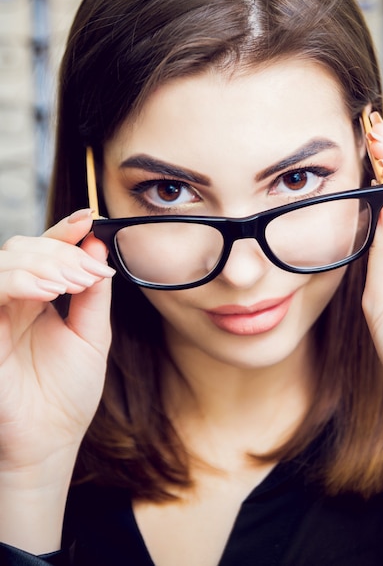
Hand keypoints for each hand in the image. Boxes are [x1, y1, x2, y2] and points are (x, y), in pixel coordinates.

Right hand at [0, 209, 113, 550]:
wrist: (50, 440)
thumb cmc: (68, 392)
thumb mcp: (92, 335)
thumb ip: (93, 294)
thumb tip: (97, 246)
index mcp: (38, 299)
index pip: (46, 253)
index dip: (64, 232)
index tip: (89, 219)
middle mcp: (13, 301)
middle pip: (25, 249)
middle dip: (62, 252)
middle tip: (91, 271)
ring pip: (5, 262)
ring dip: (43, 263)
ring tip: (74, 281)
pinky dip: (19, 281)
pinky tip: (48, 290)